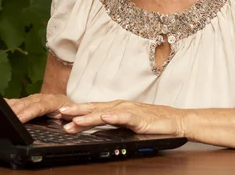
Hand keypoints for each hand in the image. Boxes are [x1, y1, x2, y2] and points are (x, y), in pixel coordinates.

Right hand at [5, 94, 72, 122]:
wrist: (72, 105)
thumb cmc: (73, 113)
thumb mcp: (77, 118)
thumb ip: (73, 122)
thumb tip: (66, 127)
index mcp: (54, 101)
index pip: (40, 106)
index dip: (29, 112)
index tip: (19, 119)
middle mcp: (42, 98)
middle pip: (26, 104)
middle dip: (15, 111)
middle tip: (5, 117)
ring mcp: (34, 99)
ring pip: (20, 102)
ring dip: (10, 108)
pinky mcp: (28, 102)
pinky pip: (17, 102)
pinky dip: (7, 104)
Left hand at [58, 100, 186, 136]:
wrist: (175, 120)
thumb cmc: (152, 121)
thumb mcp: (126, 123)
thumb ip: (111, 123)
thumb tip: (94, 126)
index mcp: (115, 108)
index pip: (91, 109)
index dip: (75, 111)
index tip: (60, 114)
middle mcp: (119, 107)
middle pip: (93, 108)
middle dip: (75, 111)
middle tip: (59, 113)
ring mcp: (129, 111)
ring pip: (105, 112)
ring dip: (89, 116)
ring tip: (75, 119)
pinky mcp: (139, 118)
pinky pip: (125, 117)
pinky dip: (114, 117)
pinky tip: (105, 117)